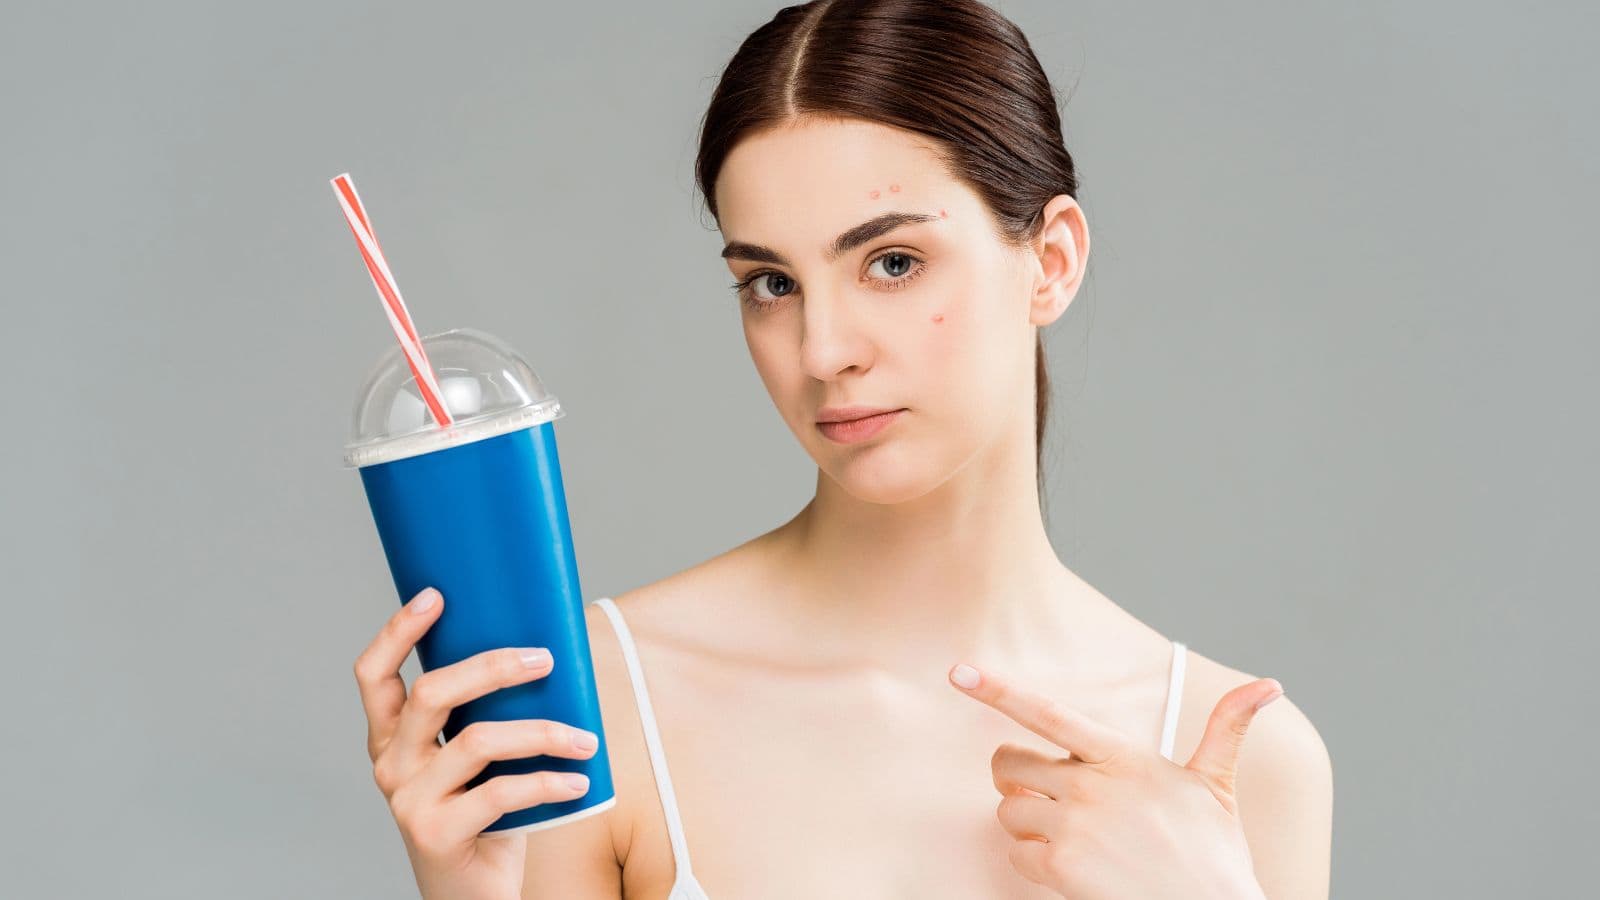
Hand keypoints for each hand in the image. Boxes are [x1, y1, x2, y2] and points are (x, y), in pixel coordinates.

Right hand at [353, 587, 599, 899]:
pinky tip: (578, 780)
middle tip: (544, 659)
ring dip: (541, 731)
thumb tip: (543, 657)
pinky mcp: (437, 833)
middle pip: (431, 693)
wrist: (471, 897)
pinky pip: (501, 793)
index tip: (435, 595)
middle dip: (492, 667)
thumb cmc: (482, 818)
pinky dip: (548, 781)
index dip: (398, 631)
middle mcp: (390, 765)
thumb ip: (484, 717)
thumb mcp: (475, 763)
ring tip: (585, 737)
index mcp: (391, 739)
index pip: (374, 676)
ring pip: (477, 741)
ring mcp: (408, 801)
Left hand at [949, 661, 1279, 899]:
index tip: (958, 672)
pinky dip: (1031, 860)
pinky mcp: (1061, 867)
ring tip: (1068, 833)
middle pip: (1008, 765)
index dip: (999, 690)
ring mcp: (1074, 827)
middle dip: (1014, 777)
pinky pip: (1015, 854)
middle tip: (1042, 791)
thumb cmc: (1213, 852)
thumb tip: (1269, 685)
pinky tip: (1067, 866)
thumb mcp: (1216, 784)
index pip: (1048, 713)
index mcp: (1122, 756)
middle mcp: (1091, 785)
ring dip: (1024, 821)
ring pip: (1007, 810)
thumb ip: (1227, 728)